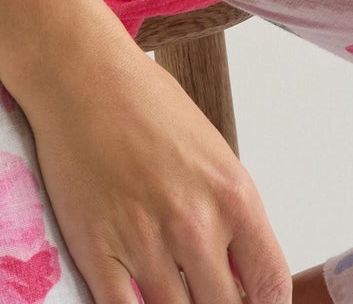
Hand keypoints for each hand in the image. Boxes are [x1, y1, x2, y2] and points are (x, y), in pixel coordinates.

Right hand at [17, 28, 290, 303]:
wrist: (80, 72)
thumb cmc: (145, 102)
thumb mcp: (212, 152)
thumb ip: (231, 216)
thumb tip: (242, 275)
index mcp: (233, 195)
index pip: (272, 286)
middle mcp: (195, 223)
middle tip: (202, 295)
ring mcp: (144, 240)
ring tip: (171, 290)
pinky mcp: (95, 248)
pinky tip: (137, 299)